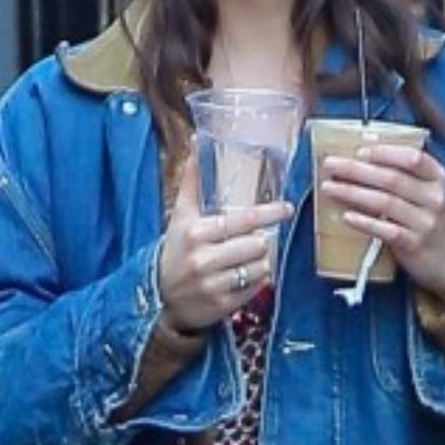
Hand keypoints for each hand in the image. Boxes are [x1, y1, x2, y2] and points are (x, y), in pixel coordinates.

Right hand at [156, 165, 291, 332]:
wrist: (158, 297)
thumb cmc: (176, 249)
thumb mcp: (180, 215)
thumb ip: (192, 180)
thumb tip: (198, 138)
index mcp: (196, 232)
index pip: (243, 220)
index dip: (269, 213)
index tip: (285, 208)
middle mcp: (203, 259)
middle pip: (257, 244)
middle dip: (261, 240)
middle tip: (256, 239)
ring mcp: (213, 285)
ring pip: (260, 267)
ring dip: (261, 261)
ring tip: (248, 258)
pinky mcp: (222, 306)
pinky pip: (256, 288)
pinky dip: (256, 280)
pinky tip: (244, 275)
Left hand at [318, 141, 444, 301]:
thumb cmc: (427, 217)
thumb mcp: (426, 192)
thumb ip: (404, 175)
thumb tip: (359, 158)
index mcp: (437, 178)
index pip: (413, 158)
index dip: (385, 153)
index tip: (359, 151)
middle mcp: (434, 198)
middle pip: (392, 179)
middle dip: (357, 170)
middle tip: (330, 165)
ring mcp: (425, 222)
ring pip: (385, 203)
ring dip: (353, 193)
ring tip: (329, 188)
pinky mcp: (414, 245)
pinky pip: (386, 231)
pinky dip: (365, 222)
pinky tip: (346, 216)